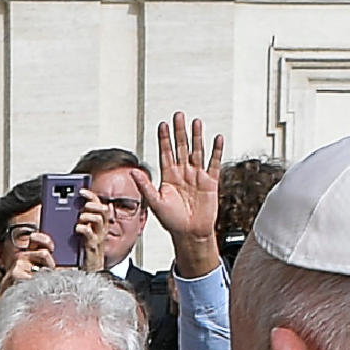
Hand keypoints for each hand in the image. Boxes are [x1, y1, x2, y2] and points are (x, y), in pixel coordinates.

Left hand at [148, 111, 228, 274]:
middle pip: (181, 147)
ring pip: (197, 151)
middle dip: (179, 132)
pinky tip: (217, 139)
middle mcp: (183, 173)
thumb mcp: (155, 203)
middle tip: (178, 115)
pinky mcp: (210, 182)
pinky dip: (216, 151)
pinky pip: (214, 163)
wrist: (190, 233)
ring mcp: (197, 176)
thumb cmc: (172, 221)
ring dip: (197, 137)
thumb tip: (133, 172)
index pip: (166, 153)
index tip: (162, 125)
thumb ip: (145, 186)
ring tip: (195, 122)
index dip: (164, 139)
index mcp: (169, 177)